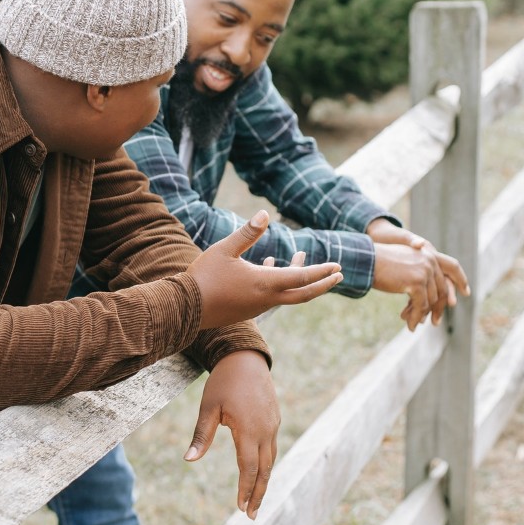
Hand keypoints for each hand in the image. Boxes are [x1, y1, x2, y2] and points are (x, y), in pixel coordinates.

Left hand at [185, 350, 279, 518]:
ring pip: (271, 460)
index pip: (249, 468)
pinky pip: (272, 448)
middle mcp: (266, 431)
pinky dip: (266, 464)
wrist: (245, 358)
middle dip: (258, 493)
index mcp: (250, 430)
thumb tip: (188, 460)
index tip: (240, 508)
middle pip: (264, 470)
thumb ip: (201, 435)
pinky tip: (259, 472)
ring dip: (264, 481)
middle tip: (251, 515)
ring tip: (256, 499)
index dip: (245, 489)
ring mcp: (272, 425)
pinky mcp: (274, 419)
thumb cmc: (224, 382)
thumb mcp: (208, 407)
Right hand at [187, 211, 342, 328]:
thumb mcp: (225, 249)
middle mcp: (266, 298)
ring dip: (298, 279)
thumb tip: (264, 214)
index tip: (337, 266)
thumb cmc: (204, 277)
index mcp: (265, 283)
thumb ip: (247, 233)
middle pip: (303, 294)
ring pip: (286, 293)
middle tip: (338, 275)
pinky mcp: (246, 310)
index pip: (302, 277)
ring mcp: (257, 307)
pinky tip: (268, 265)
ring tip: (300, 258)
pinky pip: (271, 295)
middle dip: (323, 284)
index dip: (321, 271)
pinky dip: (278, 282)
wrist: (184, 309)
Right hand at [367, 220, 470, 329]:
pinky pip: (421, 305)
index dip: (461, 280)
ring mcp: (425, 271)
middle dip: (437, 308)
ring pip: (430, 300)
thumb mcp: (403, 264)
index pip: (452, 266)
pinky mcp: (417, 282)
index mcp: (429, 253)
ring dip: (421, 315)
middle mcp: (430, 261)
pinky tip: (409, 324)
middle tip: (434, 322)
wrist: (365, 260)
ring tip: (412, 324)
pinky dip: (415, 317)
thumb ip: (418, 271)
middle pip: (442, 289)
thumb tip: (425, 292)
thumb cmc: (379, 263)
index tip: (467, 293)